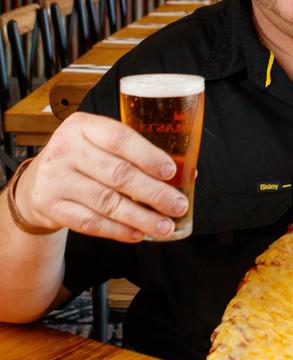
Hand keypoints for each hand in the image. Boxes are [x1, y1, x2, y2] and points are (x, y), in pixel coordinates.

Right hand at [14, 112, 188, 241]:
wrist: (37, 182)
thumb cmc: (83, 159)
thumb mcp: (99, 144)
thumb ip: (136, 153)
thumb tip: (188, 172)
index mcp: (83, 126)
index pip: (119, 138)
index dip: (148, 156)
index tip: (171, 172)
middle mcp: (66, 149)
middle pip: (117, 174)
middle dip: (153, 193)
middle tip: (177, 205)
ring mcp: (55, 179)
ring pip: (106, 202)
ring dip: (141, 217)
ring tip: (165, 226)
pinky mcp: (51, 207)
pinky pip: (91, 223)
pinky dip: (118, 230)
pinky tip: (138, 234)